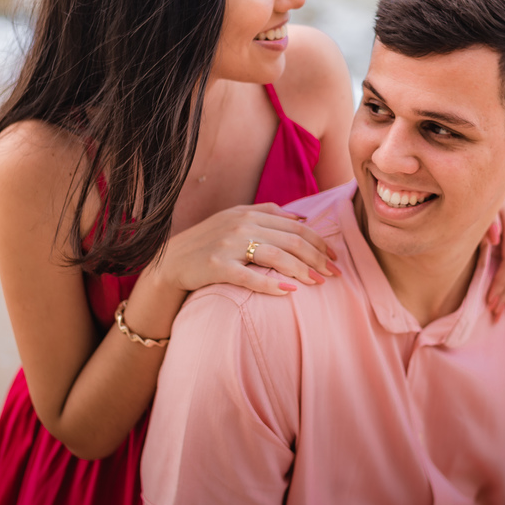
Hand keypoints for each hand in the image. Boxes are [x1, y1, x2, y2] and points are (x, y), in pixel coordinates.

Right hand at [148, 203, 338, 296]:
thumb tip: (303, 217)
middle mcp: (241, 225)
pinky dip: (271, 284)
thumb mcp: (235, 218)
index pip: (296, 226)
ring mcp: (229, 245)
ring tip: (318, 283)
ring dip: (302, 270)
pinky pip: (250, 276)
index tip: (334, 257)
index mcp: (249, 213)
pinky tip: (288, 292)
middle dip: (318, 258)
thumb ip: (268, 213)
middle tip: (333, 274)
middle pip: (291, 240)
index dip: (319, 242)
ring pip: (276, 256)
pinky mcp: (218, 266)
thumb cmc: (208, 241)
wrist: (170, 260)